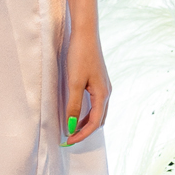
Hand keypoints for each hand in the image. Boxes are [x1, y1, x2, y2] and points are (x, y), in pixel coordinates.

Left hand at [63, 26, 110, 143]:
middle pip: (98, 120)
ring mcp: (103, 86)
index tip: (68, 140)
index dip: (81, 134)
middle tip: (69, 138)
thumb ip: (73, 105)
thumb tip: (71, 125)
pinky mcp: (98, 81)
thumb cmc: (80, 56)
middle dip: (84, 131)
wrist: (85, 34)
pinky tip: (76, 112)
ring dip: (85, 122)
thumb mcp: (74, 83)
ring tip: (71, 128)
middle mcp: (106, 92)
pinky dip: (86, 112)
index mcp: (102, 94)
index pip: (94, 123)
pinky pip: (95, 103)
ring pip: (97, 112)